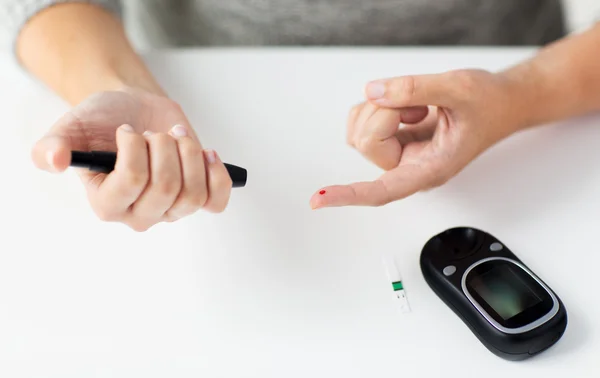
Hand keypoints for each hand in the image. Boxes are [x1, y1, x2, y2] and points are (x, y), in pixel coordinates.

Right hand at [31, 88, 232, 230]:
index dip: (135, 149)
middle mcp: (139, 214)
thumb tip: (53, 160)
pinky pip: (216, 201)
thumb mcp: (71, 127)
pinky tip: (205, 152)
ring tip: (175, 136)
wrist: (133, 112)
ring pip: (194, 193)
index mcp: (107, 203)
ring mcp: (170, 209)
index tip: (127, 130)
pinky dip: (216, 174)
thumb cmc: (102, 122)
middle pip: (167, 189)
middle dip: (164, 148)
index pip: (132, 183)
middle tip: (152, 133)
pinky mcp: (196, 197)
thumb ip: (53, 145)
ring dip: (189, 153)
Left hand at [310, 69, 518, 208]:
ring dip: (381, 107)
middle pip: (366, 143)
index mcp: (430, 170)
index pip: (382, 190)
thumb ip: (414, 89)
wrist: (500, 103)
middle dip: (385, 113)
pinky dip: (377, 103)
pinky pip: (361, 118)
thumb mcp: (459, 88)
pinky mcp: (391, 137)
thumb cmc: (488, 104)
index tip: (319, 200)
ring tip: (418, 107)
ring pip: (358, 130)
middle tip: (419, 106)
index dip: (349, 194)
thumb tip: (373, 92)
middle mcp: (409, 167)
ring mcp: (398, 153)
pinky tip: (407, 106)